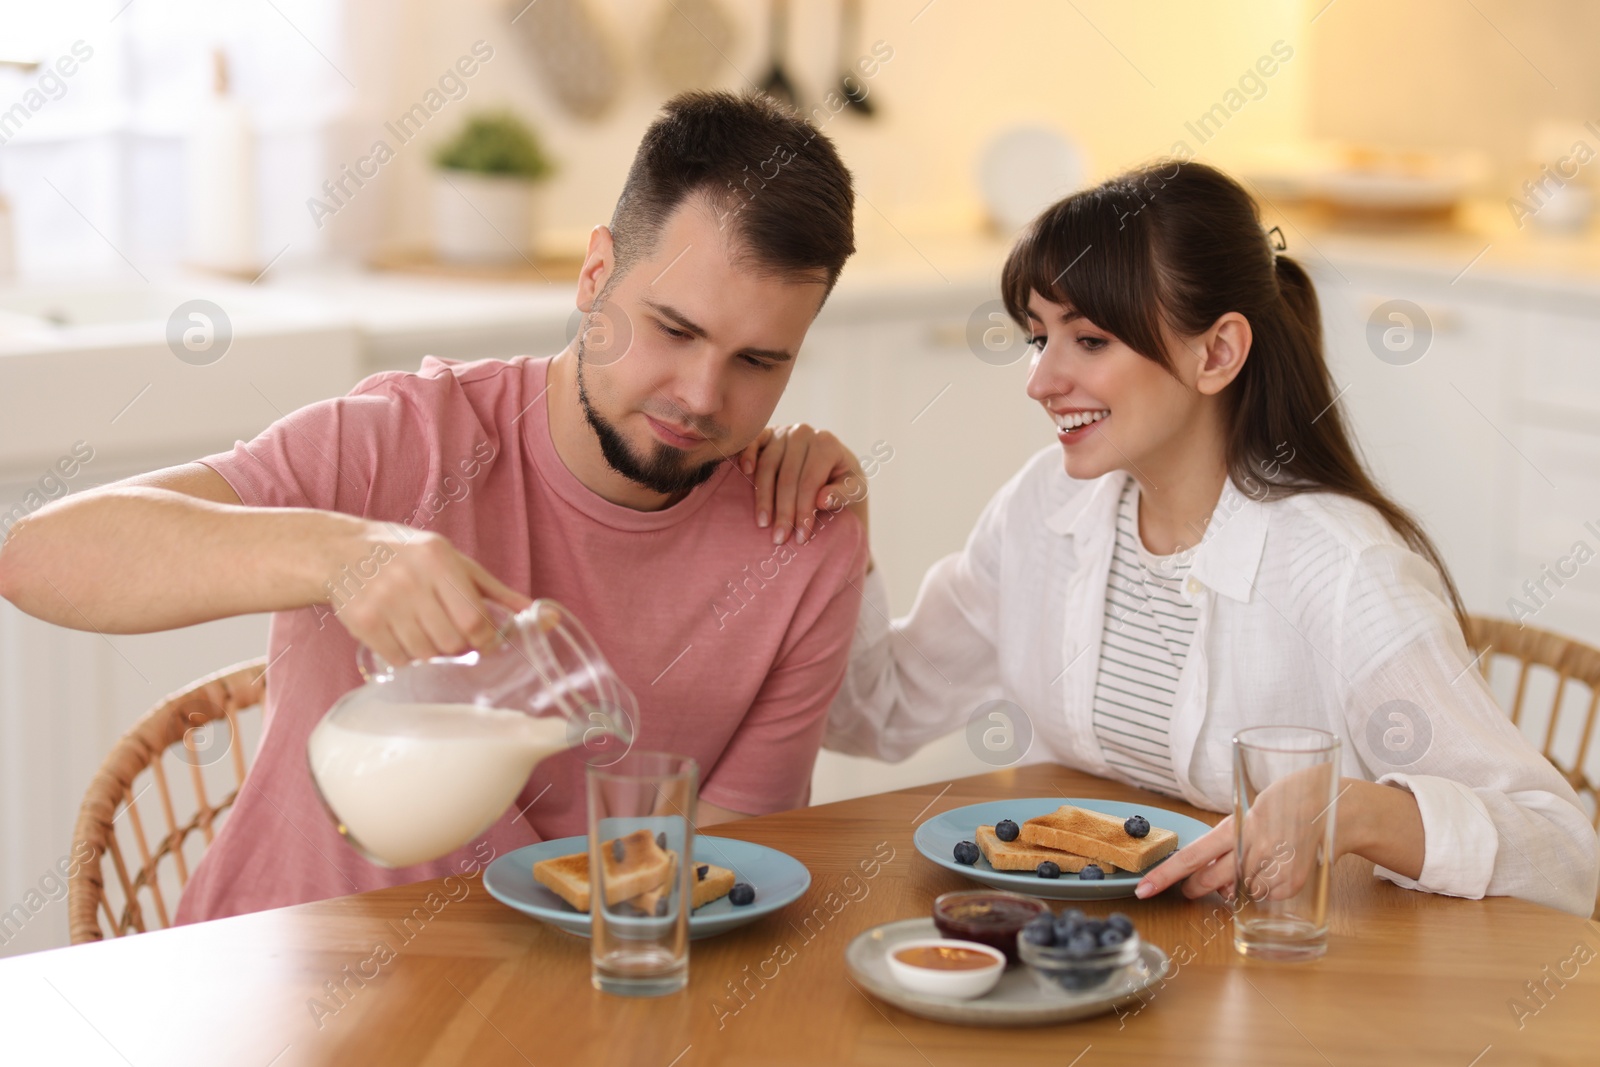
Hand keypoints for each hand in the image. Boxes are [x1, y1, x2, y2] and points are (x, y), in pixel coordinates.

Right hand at [326, 522, 532, 665]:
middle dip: (459, 646)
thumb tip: (539, 613)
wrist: (341, 551)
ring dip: (432, 653)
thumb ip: (494, 589)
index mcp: (438, 560)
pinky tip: (403, 638)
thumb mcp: (453, 561)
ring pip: (426, 654)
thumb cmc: (407, 556)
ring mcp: (384, 602)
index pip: (474, 619)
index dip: (486, 640)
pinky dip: (407, 657)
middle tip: (451, 636)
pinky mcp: (363, 622)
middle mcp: (410, 579)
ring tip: (425, 633)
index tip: (486, 642)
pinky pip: (399, 659)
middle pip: (452, 641)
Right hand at [736, 423, 868, 545]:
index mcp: (827, 443)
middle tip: (779, 538)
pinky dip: (747, 455)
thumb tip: (821, 501)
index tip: (800, 537)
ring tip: (763, 523)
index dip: (804, 511)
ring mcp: (783, 432)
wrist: (831, 460)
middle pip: (788, 477)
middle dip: (784, 511)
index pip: (811, 482)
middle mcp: (804, 433)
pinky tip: (746, 473)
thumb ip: (843, 494)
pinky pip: (753, 443)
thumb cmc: (843, 478)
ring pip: (768, 466)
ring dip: (763, 497)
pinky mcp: (767, 433)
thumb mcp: (855, 488)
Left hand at [1135, 768, 1343, 902]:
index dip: (1165, 875)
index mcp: (1235, 828)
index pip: (1192, 857)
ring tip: (1251, 862)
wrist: (1332, 805)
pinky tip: (1274, 868)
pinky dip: (1264, 888)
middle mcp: (1251, 850)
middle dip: (1194, 889)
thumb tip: (1219, 881)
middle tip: (1189, 889)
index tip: (1143, 889)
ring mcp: (1271, 869)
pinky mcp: (1291, 884)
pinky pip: (1265, 897)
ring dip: (1235, 885)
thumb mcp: (1249, 815)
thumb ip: (1229, 844)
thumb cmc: (1284, 804)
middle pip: (1210, 881)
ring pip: (1238, 891)